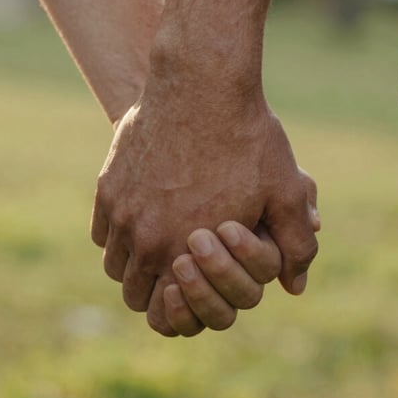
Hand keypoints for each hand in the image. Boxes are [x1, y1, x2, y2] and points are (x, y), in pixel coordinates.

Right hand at [91, 84, 318, 335]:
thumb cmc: (247, 138)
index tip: (187, 295)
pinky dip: (117, 235)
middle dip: (154, 291)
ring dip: (134, 264)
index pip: (164, 314)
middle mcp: (144, 238)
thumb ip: (295, 246)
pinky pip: (102, 232)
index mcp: (185, 251)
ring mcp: (120, 212)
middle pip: (133, 294)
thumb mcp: (284, 192)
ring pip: (114, 264)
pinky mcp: (107, 186)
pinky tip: (141, 217)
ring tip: (158, 247)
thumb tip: (295, 285)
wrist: (201, 84)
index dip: (176, 312)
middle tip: (174, 274)